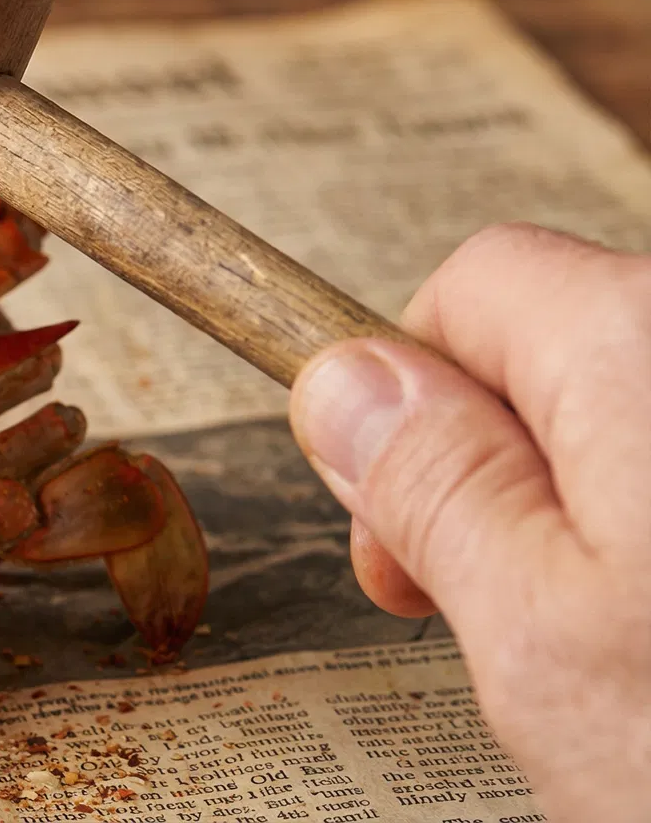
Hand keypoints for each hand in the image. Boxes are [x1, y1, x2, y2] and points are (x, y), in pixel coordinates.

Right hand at [290, 222, 650, 820]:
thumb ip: (434, 485)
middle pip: (564, 354)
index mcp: (645, 342)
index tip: (396, 535)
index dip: (401, 404)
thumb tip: (338, 378)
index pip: (475, 286)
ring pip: (634, 430)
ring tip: (619, 671)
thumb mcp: (545, 636)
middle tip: (502, 627)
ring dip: (596, 526)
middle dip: (498, 476)